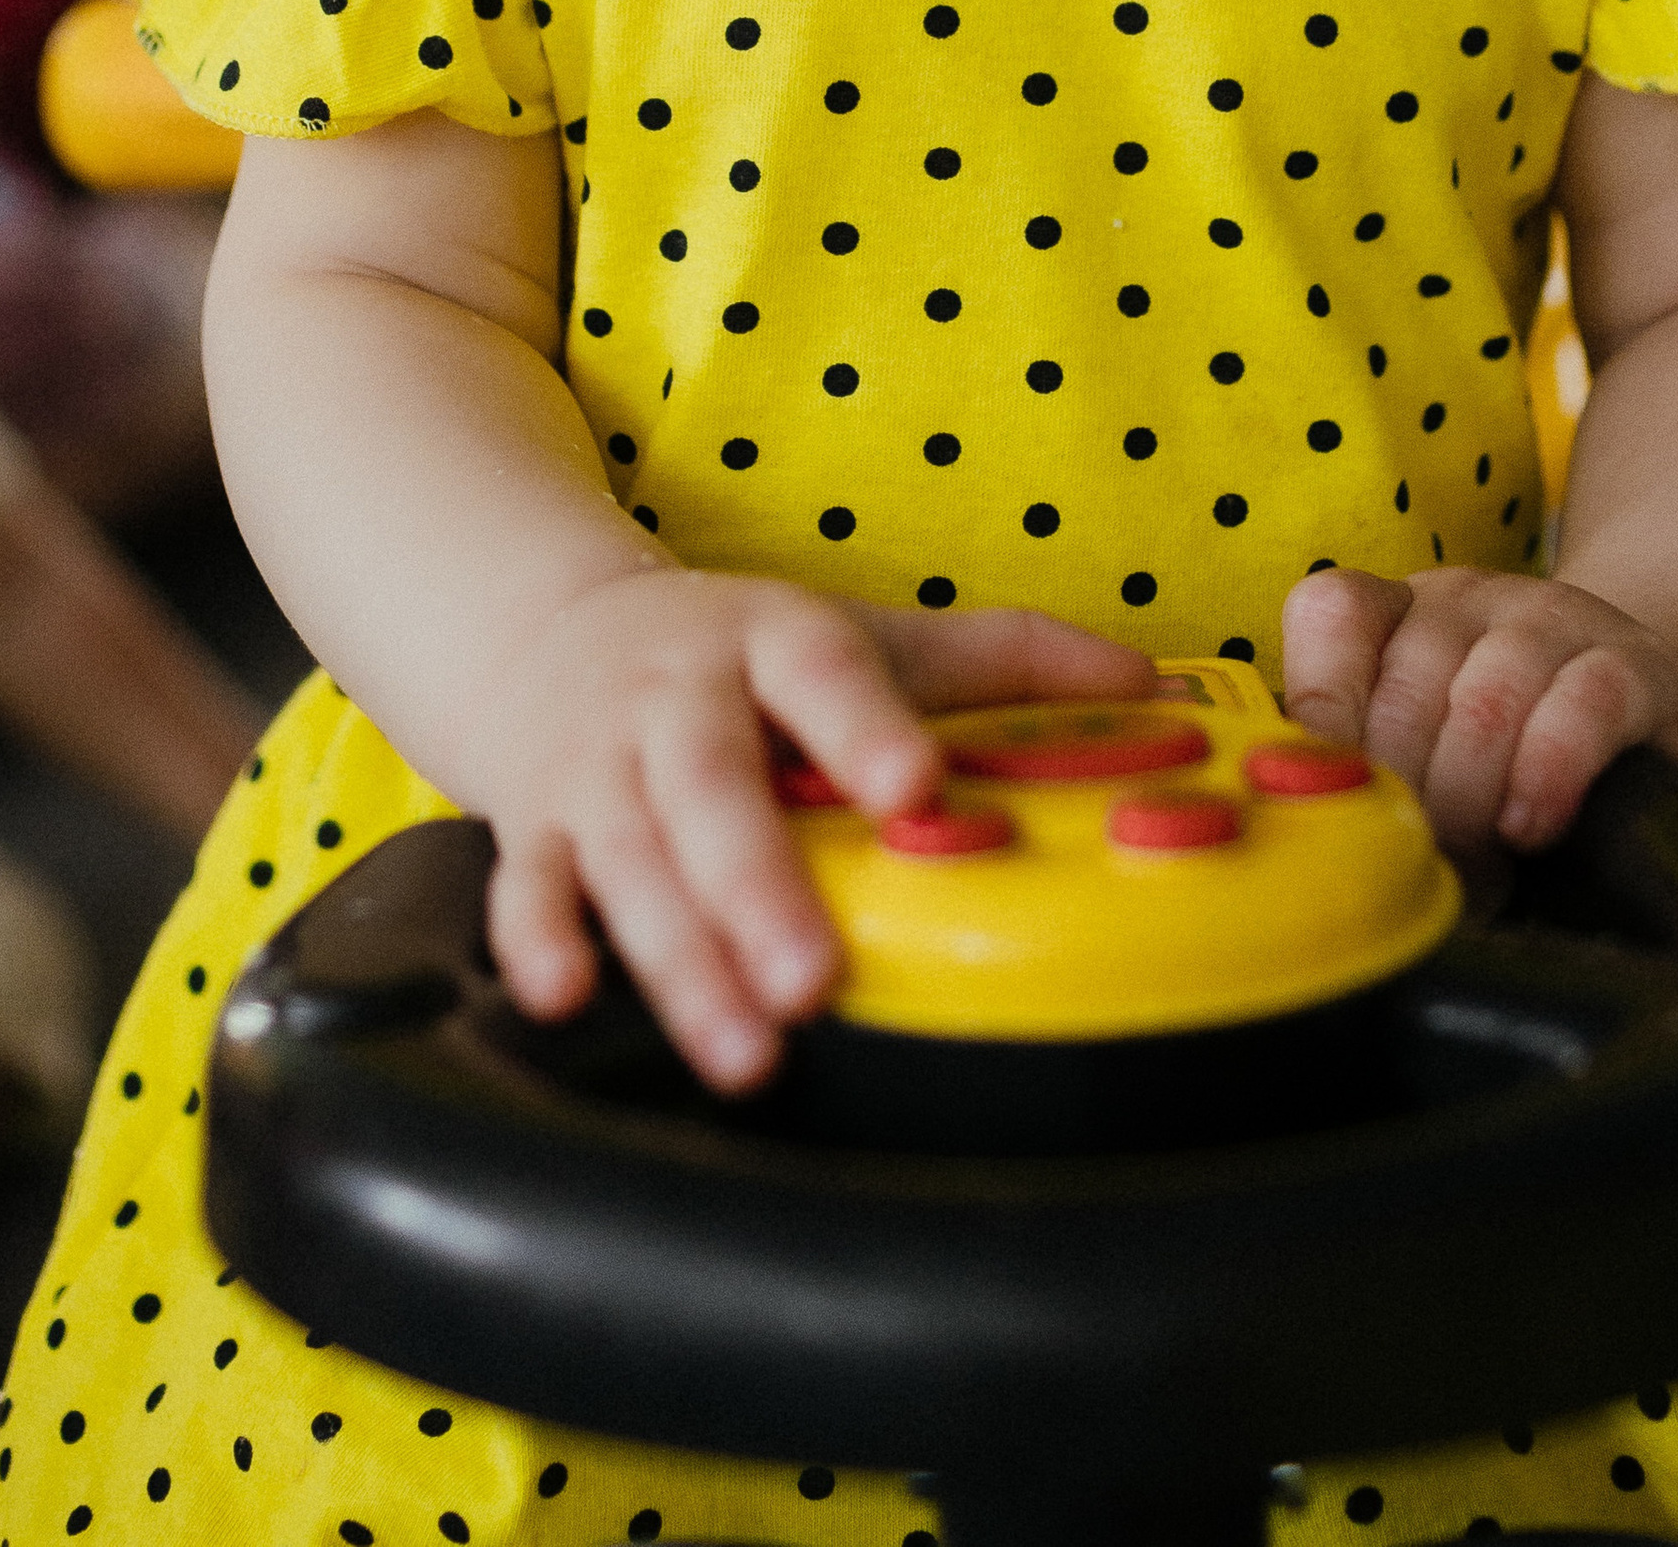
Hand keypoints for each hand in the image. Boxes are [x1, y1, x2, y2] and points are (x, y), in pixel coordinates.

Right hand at [478, 568, 1152, 1088]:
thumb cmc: (740, 654)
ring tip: (743, 1047)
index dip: (867, 726)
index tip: (917, 788)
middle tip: (815, 982)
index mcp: (771, 640)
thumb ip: (1009, 661)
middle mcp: (679, 700)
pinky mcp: (536, 828)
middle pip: (715, 786)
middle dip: (759, 886)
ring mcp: (600, 767)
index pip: (822, 670)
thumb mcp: (866, 634)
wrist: (548, 629)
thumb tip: (1152, 686)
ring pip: (631, 857)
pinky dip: (539, 940)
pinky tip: (569, 999)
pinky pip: (525, 886)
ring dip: (679, 954)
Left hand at [1280, 564, 1677, 881]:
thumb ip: (1363, 777)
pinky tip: (1529, 828)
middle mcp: (1470, 600)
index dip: (1324, 712)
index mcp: (1400, 614)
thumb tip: (1302, 829)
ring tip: (1477, 868)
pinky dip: (1548, 772)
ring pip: (1489, 698)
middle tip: (1422, 869)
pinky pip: (1583, 704)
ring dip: (1472, 800)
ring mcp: (1556, 620)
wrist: (1647, 744)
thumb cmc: (1504, 776)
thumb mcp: (1423, 763)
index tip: (1335, 801)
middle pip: (1409, 684)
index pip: (1333, 613)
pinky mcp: (1639, 664)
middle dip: (1409, 797)